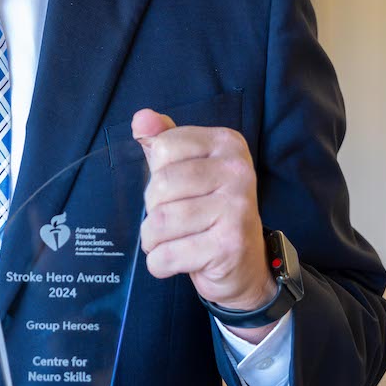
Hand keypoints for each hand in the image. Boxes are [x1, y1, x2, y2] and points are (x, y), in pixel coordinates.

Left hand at [132, 108, 277, 339]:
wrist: (244, 266)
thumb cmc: (208, 213)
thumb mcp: (187, 170)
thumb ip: (163, 141)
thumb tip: (140, 119)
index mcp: (227, 144)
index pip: (162, 147)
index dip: (156, 175)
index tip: (177, 190)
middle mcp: (238, 171)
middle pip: (159, 185)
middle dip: (154, 210)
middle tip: (174, 221)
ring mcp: (237, 207)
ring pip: (159, 221)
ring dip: (153, 240)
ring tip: (173, 242)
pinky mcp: (229, 245)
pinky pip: (167, 254)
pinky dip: (160, 264)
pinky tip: (177, 262)